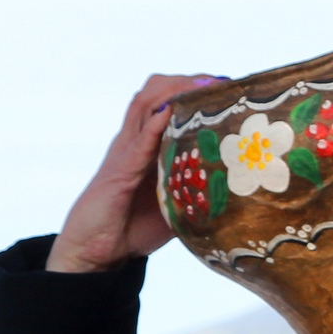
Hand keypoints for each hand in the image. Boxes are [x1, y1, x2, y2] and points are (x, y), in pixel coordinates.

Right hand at [48, 73, 220, 274]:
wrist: (96, 251)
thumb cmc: (134, 228)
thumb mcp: (175, 204)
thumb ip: (197, 190)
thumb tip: (236, 191)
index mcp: (146, 146)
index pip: (165, 104)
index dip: (191, 91)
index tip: (223, 86)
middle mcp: (133, 142)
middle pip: (153, 94)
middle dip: (185, 82)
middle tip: (217, 82)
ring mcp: (124, 153)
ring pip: (143, 106)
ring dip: (173, 92)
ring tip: (201, 84)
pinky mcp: (119, 171)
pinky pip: (138, 141)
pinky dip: (154, 124)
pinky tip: (171, 112)